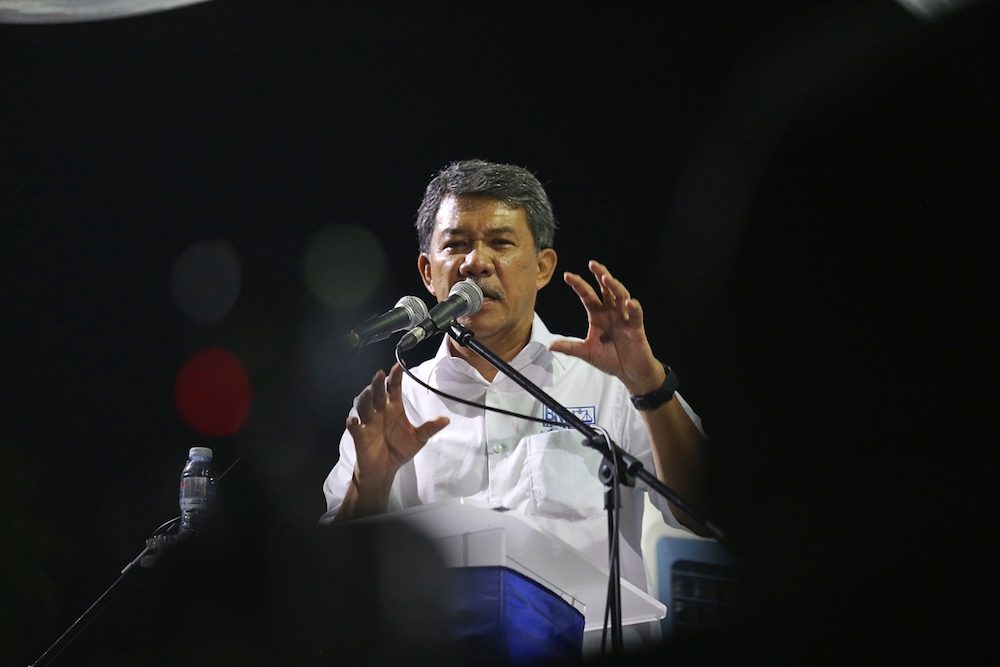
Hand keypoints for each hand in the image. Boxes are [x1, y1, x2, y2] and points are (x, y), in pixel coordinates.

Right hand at [347, 363, 448, 488]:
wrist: (386, 469)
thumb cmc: (400, 449)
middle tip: (379, 375)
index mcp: (394, 409)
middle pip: (377, 395)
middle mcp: (380, 412)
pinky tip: (354, 420)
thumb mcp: (418, 439)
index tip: (398, 365)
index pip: (394, 389)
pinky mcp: (360, 436)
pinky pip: (355, 428)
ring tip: (368, 393)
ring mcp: (369, 423)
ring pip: (364, 407)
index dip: (395, 377)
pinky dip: (353, 423)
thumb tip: (446, 420)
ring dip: (365, 400)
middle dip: (377, 384)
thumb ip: (429, 428)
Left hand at [548, 260, 665, 394]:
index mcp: (598, 315)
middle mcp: (611, 312)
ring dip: (615, 287)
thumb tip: (548, 346)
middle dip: (600, 275)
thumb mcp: (586, 353)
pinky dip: (634, 307)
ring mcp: (624, 318)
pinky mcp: (636, 328)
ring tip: (606, 278)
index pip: (587, 296)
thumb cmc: (609, 359)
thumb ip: (570, 347)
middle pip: (606, 289)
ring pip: (621, 296)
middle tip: (592, 264)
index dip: (579, 285)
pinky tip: (628, 302)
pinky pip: (636, 315)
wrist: (629, 372)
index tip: (567, 275)